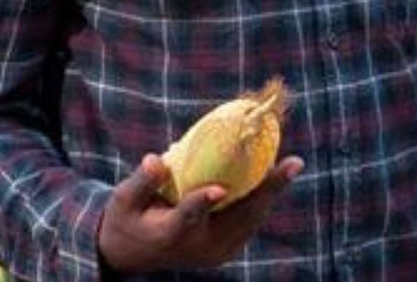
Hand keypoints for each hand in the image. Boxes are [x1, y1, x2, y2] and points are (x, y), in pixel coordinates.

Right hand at [98, 152, 302, 273]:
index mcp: (169, 234)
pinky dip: (263, 200)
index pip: (188, 217)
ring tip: (291, 165)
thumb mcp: (123, 201)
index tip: (218, 188)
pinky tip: (276, 176)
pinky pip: (249, 222)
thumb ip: (142, 182)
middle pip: (237, 217)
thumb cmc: (127, 220)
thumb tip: (156, 160)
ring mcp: (215, 251)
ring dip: (271, 192)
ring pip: (250, 220)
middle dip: (267, 190)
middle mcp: (198, 246)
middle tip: (292, 164)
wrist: (133, 256)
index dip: (202, 202)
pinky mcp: (225, 250)